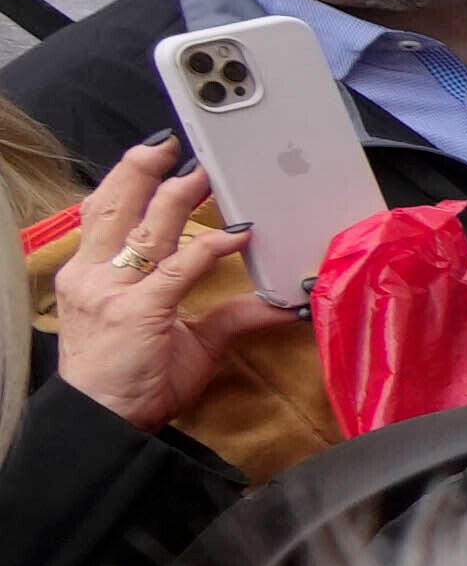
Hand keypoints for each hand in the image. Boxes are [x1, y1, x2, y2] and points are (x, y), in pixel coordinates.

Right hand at [46, 141, 240, 430]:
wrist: (105, 420)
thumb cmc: (133, 381)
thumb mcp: (180, 339)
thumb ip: (228, 316)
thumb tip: (279, 305)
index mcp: (88, 275)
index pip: (101, 213)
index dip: (125, 179)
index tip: (149, 155)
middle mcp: (94, 276)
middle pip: (114, 207)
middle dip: (142, 170)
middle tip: (172, 145)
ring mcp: (114, 291)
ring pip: (145, 227)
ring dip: (177, 194)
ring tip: (201, 172)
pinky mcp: (140, 310)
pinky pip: (180, 268)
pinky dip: (211, 247)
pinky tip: (237, 233)